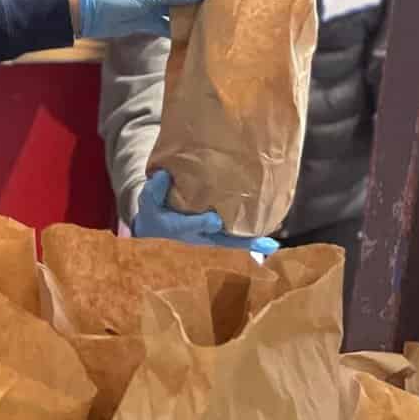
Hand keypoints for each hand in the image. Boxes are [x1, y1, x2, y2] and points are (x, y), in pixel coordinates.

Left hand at [76, 0, 206, 39]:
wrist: (88, 14)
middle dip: (201, 0)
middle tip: (223, 9)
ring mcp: (153, 6)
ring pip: (178, 11)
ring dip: (191, 17)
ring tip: (212, 24)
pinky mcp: (148, 22)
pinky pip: (167, 26)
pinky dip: (178, 30)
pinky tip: (193, 36)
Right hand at [132, 170, 277, 254]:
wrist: (155, 230)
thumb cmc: (154, 212)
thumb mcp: (148, 201)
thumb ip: (154, 189)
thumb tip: (164, 175)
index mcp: (177, 228)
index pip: (190, 227)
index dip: (202, 224)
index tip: (214, 219)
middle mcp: (196, 237)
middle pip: (220, 242)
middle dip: (239, 242)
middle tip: (259, 242)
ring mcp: (208, 240)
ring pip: (230, 244)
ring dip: (250, 244)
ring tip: (270, 244)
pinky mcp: (216, 238)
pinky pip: (234, 241)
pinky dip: (251, 243)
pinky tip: (269, 242)